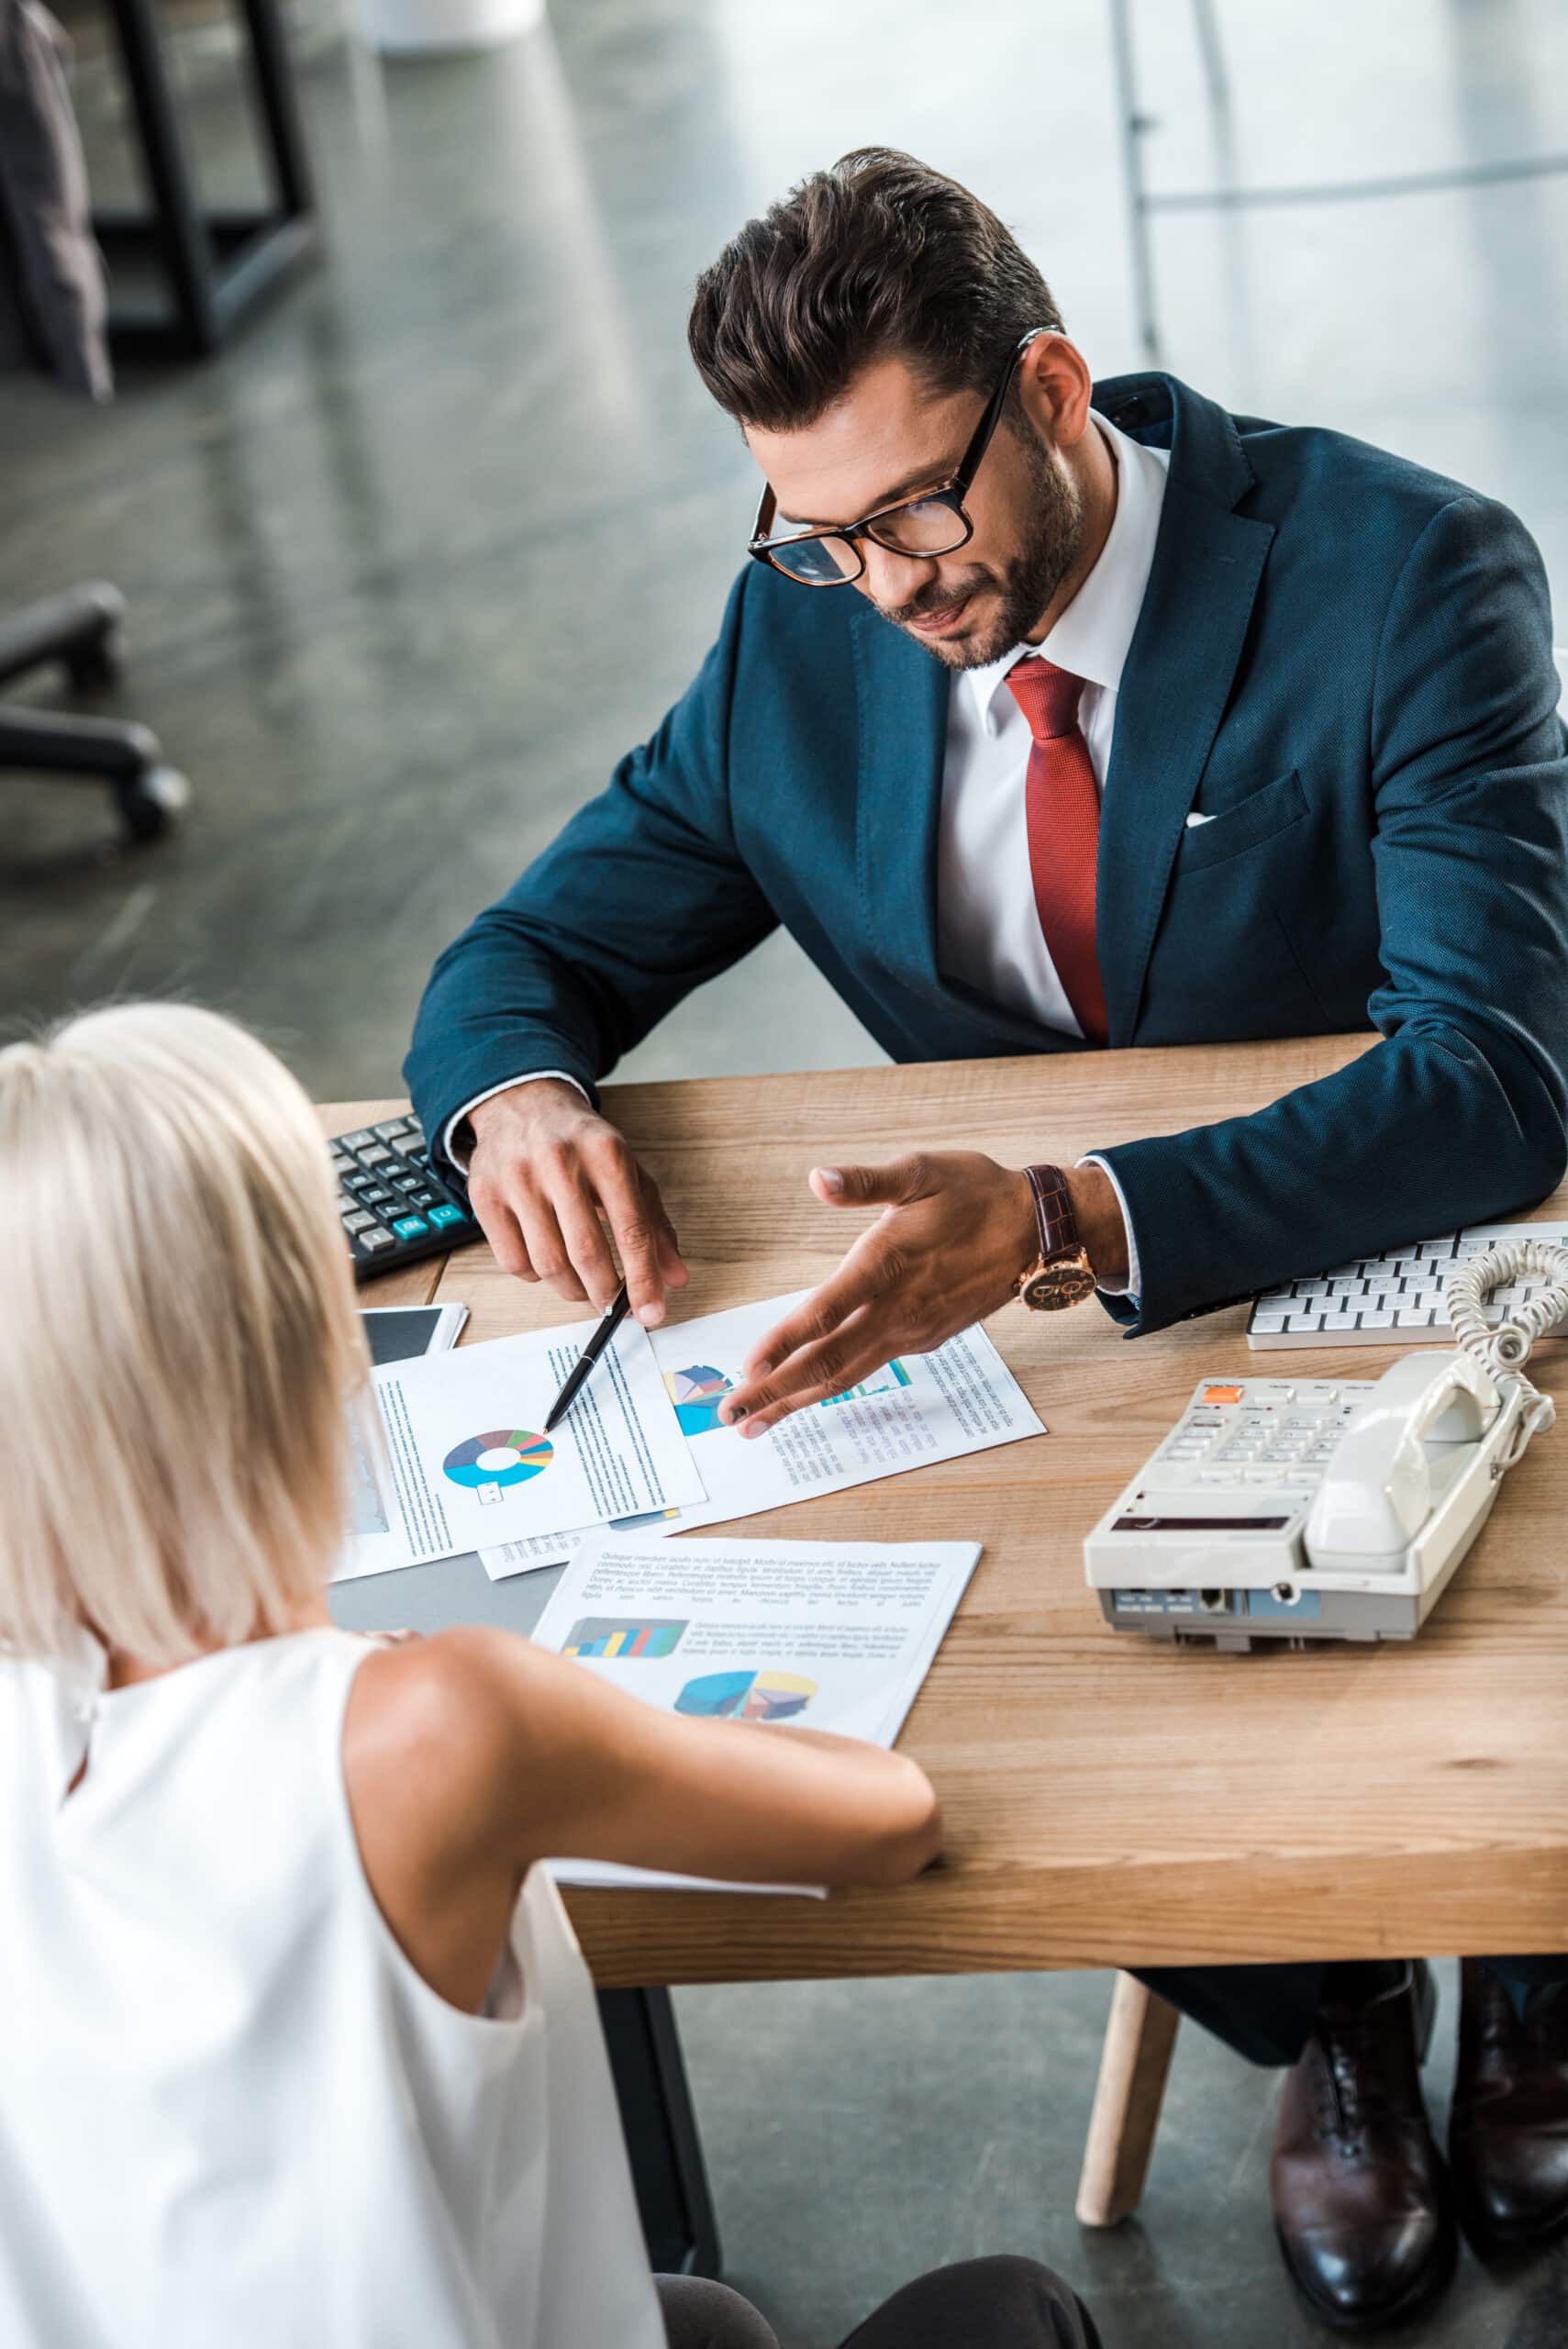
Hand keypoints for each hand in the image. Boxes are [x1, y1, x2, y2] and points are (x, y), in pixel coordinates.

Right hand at [464, 1081, 687, 1324]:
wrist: (523, 1103)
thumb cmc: (582, 1144)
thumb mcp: (629, 1171)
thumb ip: (655, 1225)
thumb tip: (674, 1279)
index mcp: (605, 1153)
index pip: (631, 1230)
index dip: (643, 1280)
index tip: (650, 1313)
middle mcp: (559, 1162)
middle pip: (586, 1252)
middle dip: (605, 1293)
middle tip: (613, 1305)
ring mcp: (517, 1178)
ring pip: (547, 1263)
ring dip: (572, 1290)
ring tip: (583, 1286)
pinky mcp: (484, 1194)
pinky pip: (512, 1261)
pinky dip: (535, 1276)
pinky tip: (548, 1261)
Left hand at [717, 1150, 1038, 1436]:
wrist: (1038, 1231)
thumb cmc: (977, 1194)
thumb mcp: (923, 1170)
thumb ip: (866, 1180)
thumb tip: (819, 1179)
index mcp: (888, 1264)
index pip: (826, 1313)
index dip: (784, 1342)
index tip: (747, 1366)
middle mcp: (897, 1310)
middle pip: (827, 1362)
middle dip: (775, 1391)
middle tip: (731, 1413)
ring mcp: (912, 1331)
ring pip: (846, 1375)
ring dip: (797, 1400)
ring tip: (756, 1421)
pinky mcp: (924, 1339)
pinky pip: (868, 1369)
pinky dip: (831, 1386)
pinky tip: (808, 1392)